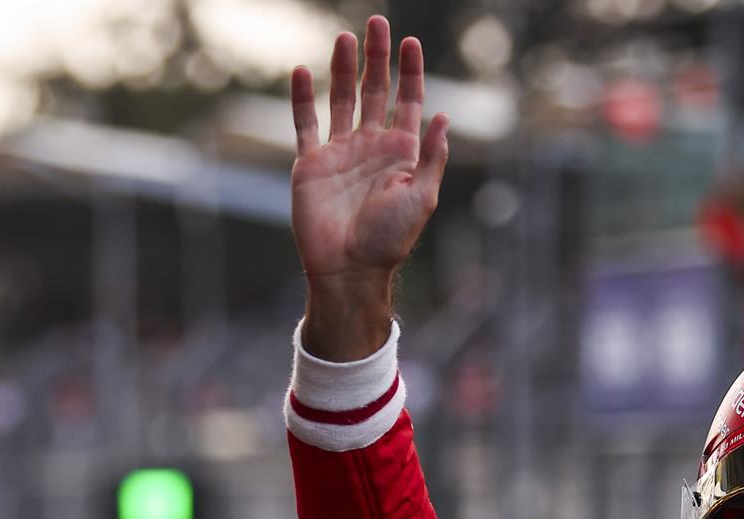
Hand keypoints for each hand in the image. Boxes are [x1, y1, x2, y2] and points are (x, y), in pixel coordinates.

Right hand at [291, 16, 449, 360]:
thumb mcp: (422, 197)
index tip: (411, 42)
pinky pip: (305, 124)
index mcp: (401, 152)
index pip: (407, 101)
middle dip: (377, 58)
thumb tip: (443, 117)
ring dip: (342, 68)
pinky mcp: (310, 164)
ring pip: (340, 99)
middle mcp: (370, 146)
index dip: (410, 71)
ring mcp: (340, 152)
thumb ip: (431, 157)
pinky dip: (301, 98)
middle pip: (373, 90)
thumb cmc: (389, 239)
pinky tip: (301, 72)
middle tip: (377, 23)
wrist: (349, 269)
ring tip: (344, 38)